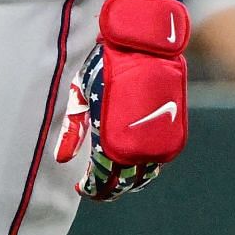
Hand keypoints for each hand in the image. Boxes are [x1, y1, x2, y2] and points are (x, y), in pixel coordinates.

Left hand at [54, 0, 188, 201]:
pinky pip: (158, 160)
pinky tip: (133, 164)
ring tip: (114, 178)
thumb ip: (72, 129)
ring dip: (129, 181)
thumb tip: (61, 159)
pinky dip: (145, 167)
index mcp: (111, 139)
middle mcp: (138, 146)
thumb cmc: (105, 66)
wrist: (142, 45)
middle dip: (109, 188)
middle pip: (124, 183)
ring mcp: (158, 141)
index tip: (82, 187)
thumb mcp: (81, 94)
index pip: (102, 179)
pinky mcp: (173, 132)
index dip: (92, 188)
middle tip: (97, 187)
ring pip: (144, 175)